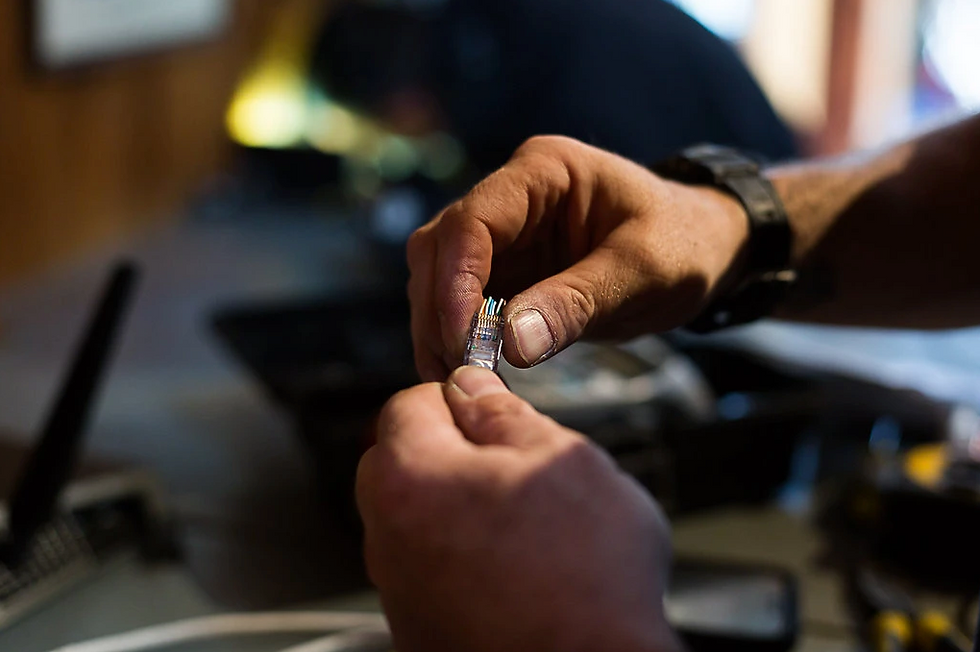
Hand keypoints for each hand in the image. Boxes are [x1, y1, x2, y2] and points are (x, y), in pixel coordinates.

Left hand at [356, 366, 679, 651]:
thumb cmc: (587, 581)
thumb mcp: (563, 459)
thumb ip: (503, 414)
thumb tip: (473, 390)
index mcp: (412, 478)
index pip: (409, 403)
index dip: (458, 396)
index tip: (490, 408)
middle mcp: (388, 538)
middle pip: (403, 463)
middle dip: (452, 453)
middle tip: (513, 466)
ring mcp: (399, 592)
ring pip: (419, 520)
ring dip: (460, 509)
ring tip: (526, 527)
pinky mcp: (419, 632)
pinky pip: (432, 571)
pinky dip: (464, 560)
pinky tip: (518, 571)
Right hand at [407, 135, 748, 379]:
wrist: (704, 248)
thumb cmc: (684, 245)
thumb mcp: (643, 273)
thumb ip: (578, 304)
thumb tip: (511, 345)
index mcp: (543, 170)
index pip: (472, 221)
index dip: (455, 283)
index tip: (462, 340)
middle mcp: (511, 195)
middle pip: (441, 248)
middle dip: (440, 311)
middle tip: (458, 371)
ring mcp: (505, 232)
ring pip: (440, 276)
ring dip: (440, 327)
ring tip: (461, 379)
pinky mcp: (507, 268)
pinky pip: (462, 301)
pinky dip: (459, 336)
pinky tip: (471, 371)